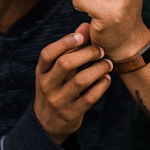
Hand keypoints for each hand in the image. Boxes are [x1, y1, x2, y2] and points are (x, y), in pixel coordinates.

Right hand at [34, 23, 113, 145]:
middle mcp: (46, 86)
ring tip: (108, 63)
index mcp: (41, 72)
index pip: (48, 54)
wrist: (47, 123)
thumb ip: (70, 47)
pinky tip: (107, 78)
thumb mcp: (56, 69)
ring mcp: (58, 101)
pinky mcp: (71, 114)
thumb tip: (85, 26)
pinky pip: (89, 98)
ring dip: (98, 69)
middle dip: (87, 54)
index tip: (81, 37)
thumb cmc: (56, 87)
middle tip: (101, 50)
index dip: (64, 42)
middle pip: (65, 64)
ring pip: (80, 81)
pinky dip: (101, 86)